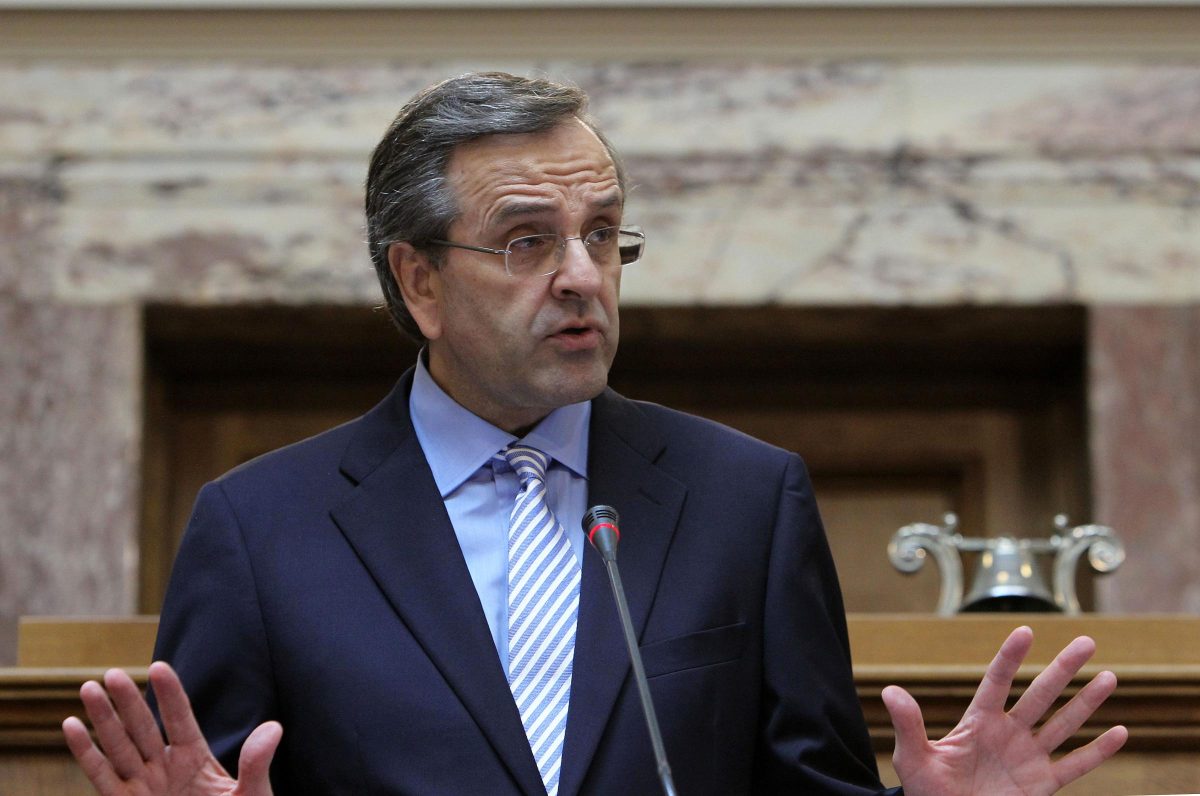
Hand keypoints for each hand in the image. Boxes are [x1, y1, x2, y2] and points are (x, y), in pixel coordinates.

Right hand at [62, 661, 281, 795]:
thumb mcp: (252, 794)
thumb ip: (256, 763)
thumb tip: (273, 727)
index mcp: (195, 758)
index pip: (181, 719)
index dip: (170, 695)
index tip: (158, 667)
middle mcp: (165, 768)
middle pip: (144, 728)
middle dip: (129, 701)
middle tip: (111, 673)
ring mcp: (143, 787)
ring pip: (119, 747)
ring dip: (103, 719)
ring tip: (88, 687)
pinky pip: (102, 778)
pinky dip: (86, 753)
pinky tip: (71, 726)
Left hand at [884, 626, 1127, 795]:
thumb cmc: (926, 791)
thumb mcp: (913, 758)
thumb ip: (907, 725)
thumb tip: (889, 690)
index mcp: (977, 722)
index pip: (996, 682)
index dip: (1010, 657)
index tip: (1025, 631)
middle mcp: (1007, 734)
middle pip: (1039, 695)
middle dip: (1062, 669)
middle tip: (1086, 641)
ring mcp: (1027, 758)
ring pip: (1063, 724)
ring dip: (1086, 702)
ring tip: (1109, 676)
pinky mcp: (1041, 786)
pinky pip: (1074, 766)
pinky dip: (1097, 751)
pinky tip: (1120, 732)